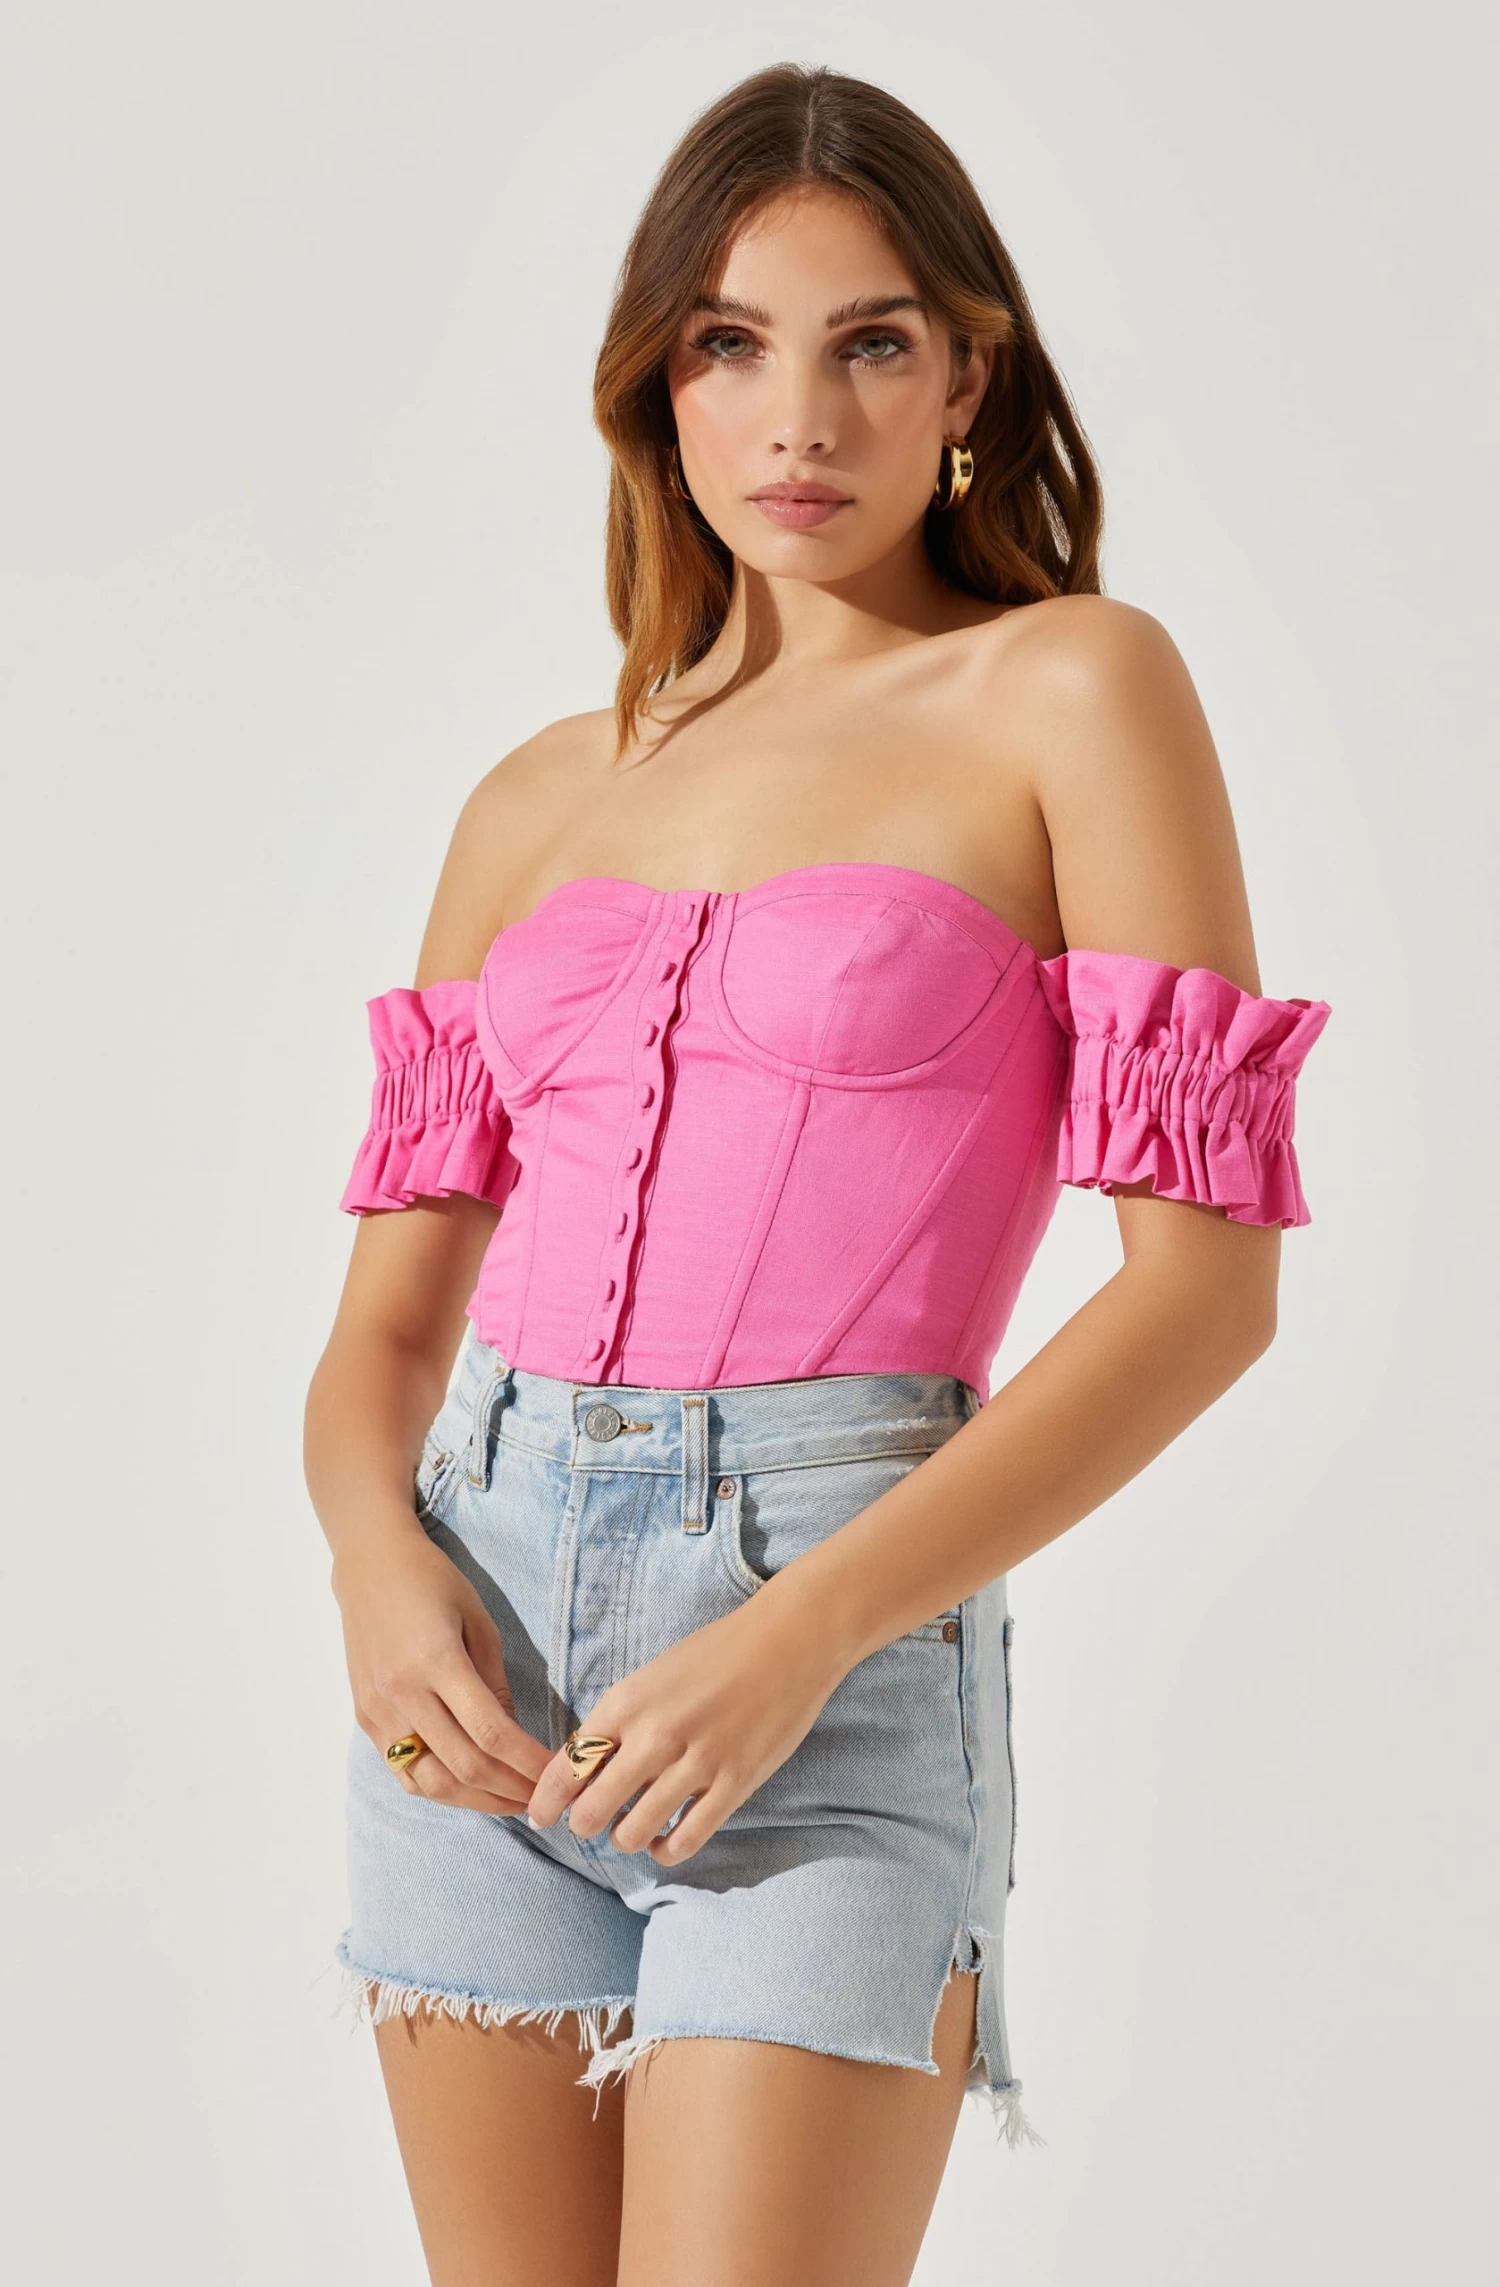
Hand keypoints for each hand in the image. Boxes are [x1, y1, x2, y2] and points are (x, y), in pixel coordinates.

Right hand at [333, 1513, 551, 1813]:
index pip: (491, 1732)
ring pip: (430, 1782)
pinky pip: (403, 1772)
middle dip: (510, 1790)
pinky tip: (469, 1791)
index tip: (558, 1774)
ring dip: (476, 1801)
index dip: (528, 1762)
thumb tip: (513, 1738)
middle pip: (463, 1766)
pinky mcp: (365, 1719)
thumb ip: (495, 1683)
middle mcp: (402, 1693)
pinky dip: (439, 1790)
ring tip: (512, 1803)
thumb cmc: (433, 1583)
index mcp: (436, 1661)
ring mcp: (378, 1711)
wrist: (370, 1566)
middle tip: (544, 1799)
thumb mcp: (478, 1621)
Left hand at [525, 1581, 846, 1862]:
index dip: (546, 1800)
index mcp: (626, 1702)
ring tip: (629, 1831)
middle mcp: (654, 1735)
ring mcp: (696, 1762)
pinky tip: (663, 1842)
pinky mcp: (734, 1783)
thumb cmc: (717, 1653)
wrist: (788, 1640)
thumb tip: (586, 1768)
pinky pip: (685, 1840)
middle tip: (589, 1823)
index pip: (567, 1766)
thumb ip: (619, 1721)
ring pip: (634, 1832)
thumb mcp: (653, 1676)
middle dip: (582, 1825)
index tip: (539, 1816)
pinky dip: (665, 1850)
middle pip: (592, 1809)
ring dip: (624, 1839)